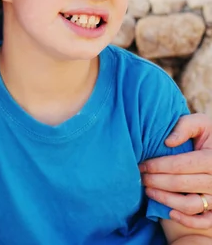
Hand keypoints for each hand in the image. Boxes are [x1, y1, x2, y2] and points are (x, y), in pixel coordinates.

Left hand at [140, 113, 211, 228]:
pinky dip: (188, 220)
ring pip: (190, 205)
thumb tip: (168, 142)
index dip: (157, 166)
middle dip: (155, 181)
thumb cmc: (207, 135)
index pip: (179, 165)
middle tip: (140, 177)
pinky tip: (169, 212)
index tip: (141, 165)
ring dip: (165, 199)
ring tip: (148, 190)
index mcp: (211, 158)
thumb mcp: (200, 123)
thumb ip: (184, 126)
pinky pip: (205, 221)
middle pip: (180, 184)